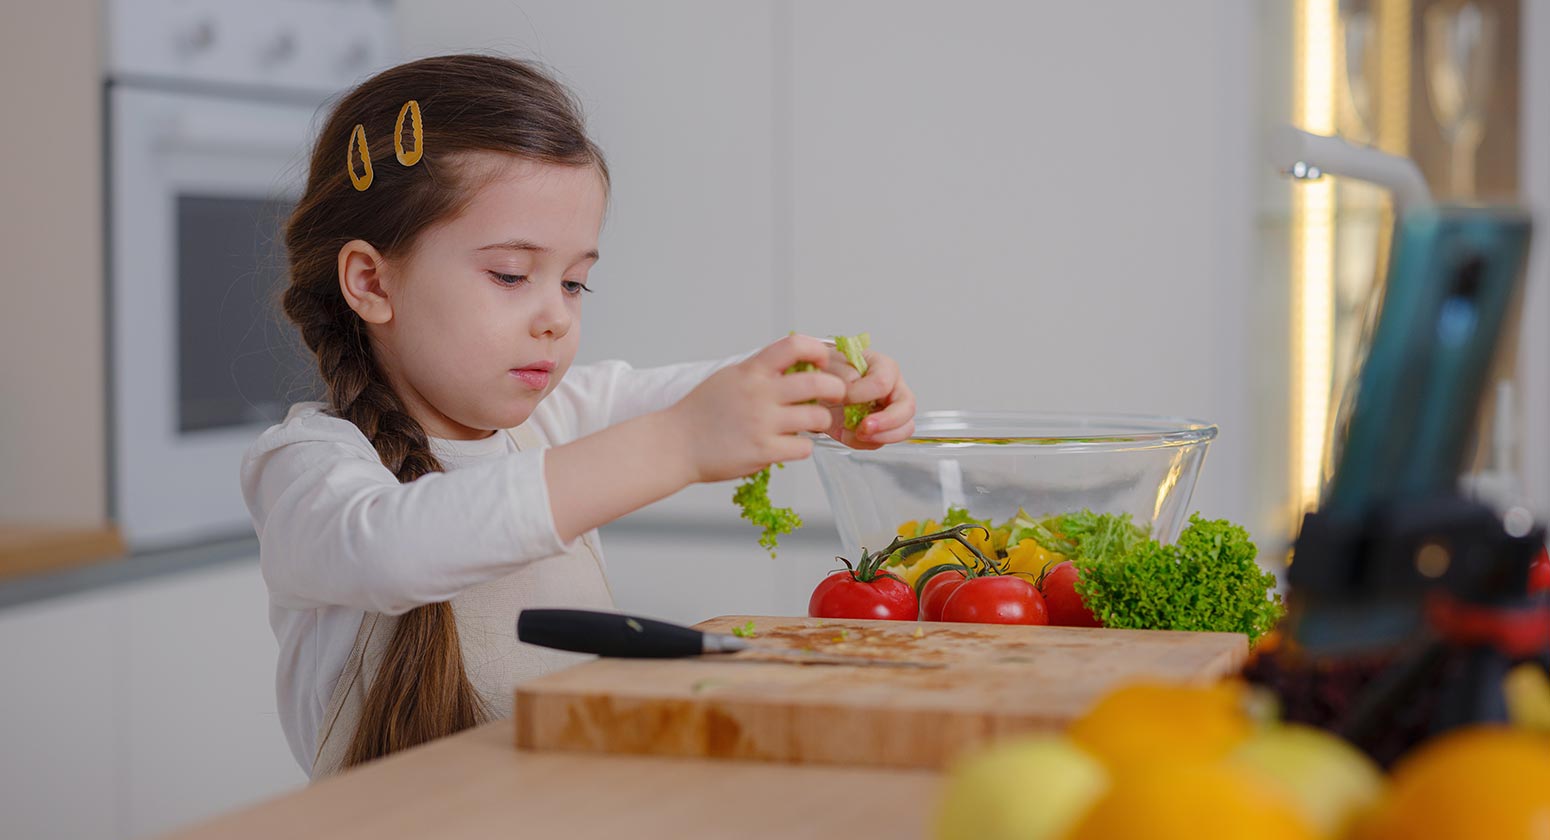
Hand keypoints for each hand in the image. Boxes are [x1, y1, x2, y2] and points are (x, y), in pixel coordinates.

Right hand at [666, 334, 847, 482]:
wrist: (675, 444)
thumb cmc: (701, 412)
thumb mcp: (729, 378)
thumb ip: (760, 370)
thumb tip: (794, 362)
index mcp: (751, 372)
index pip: (794, 345)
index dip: (817, 350)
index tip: (822, 362)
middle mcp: (759, 394)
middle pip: (818, 383)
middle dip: (835, 389)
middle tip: (834, 396)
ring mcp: (762, 423)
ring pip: (817, 418)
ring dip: (821, 421)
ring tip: (811, 424)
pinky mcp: (763, 451)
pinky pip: (804, 447)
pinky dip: (802, 447)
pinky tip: (790, 445)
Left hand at [821, 346, 915, 449]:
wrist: (819, 386)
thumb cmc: (830, 369)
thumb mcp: (832, 364)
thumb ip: (845, 377)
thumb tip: (849, 394)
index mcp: (885, 368)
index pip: (883, 383)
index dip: (862, 393)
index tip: (843, 396)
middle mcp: (893, 391)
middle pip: (906, 409)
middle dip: (887, 422)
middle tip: (864, 427)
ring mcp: (888, 412)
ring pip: (902, 430)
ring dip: (878, 437)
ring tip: (857, 434)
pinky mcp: (876, 430)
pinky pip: (878, 443)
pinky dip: (861, 443)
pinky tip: (846, 434)